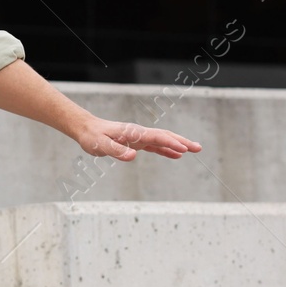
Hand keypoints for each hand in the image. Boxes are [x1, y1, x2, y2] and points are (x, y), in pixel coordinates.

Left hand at [73, 116, 200, 160]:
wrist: (87, 129)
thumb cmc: (93, 137)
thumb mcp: (101, 146)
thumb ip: (116, 151)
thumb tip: (134, 157)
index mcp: (133, 132)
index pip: (156, 137)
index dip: (170, 143)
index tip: (184, 150)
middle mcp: (139, 133)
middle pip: (165, 136)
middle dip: (182, 142)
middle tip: (198, 148)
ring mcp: (139, 137)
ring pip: (163, 140)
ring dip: (178, 145)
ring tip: (194, 150)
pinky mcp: (137, 142)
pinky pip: (156, 145)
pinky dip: (167, 150)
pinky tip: (176, 155)